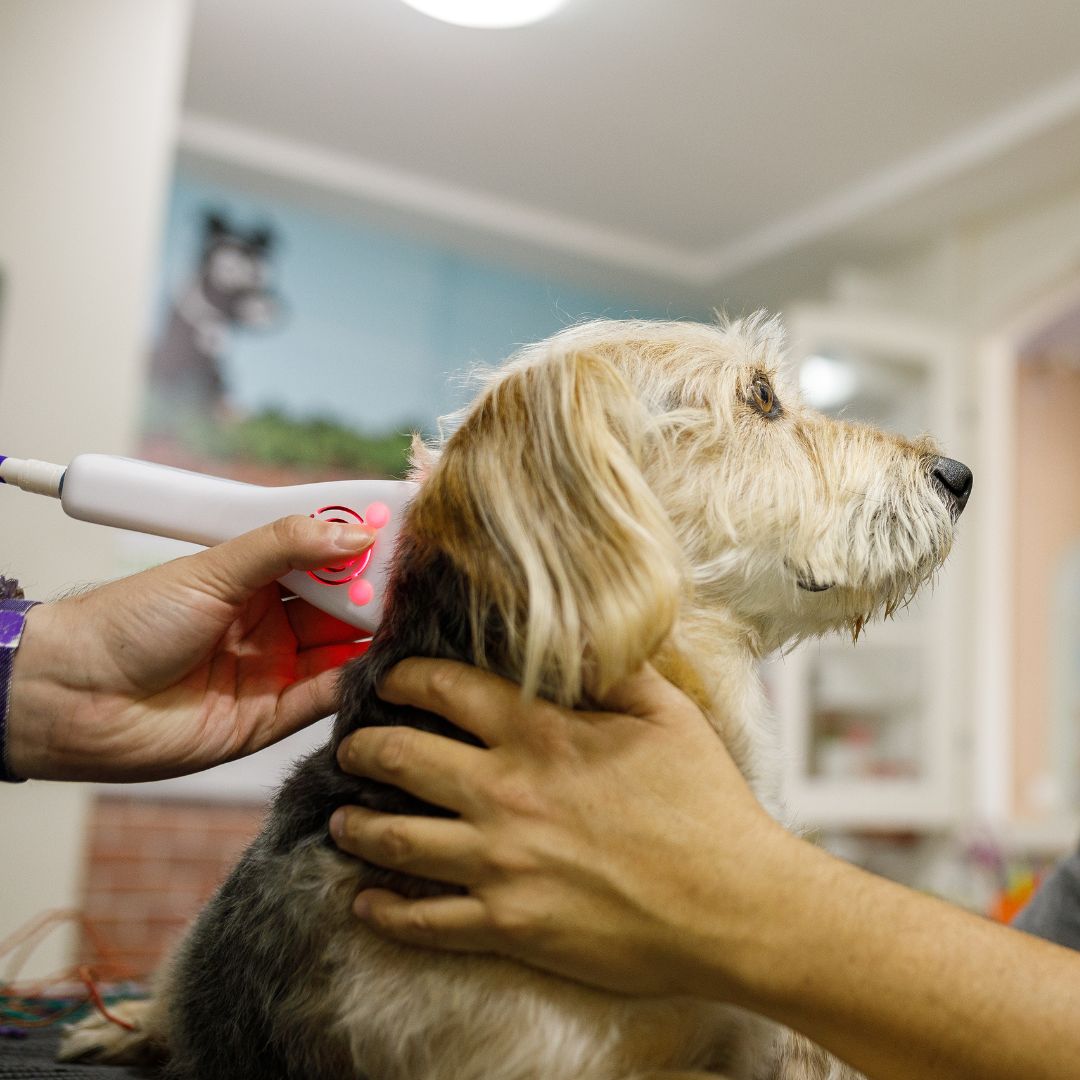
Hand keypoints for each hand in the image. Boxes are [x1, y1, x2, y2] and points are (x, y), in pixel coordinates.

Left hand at [7, 516, 374, 781]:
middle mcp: (268, 622)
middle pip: (339, 602)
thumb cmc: (128, 621)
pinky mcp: (270, 718)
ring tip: (409, 613)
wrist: (74, 695)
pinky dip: (356, 679)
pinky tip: (382, 659)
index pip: (321, 555)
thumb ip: (285, 546)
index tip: (399, 531)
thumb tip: (352, 534)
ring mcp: (272, 669)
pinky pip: (325, 696)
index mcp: (252, 578)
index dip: (358, 544)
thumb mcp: (213, 567)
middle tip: (411, 576)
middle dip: (374, 588)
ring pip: (341, 647)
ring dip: (373, 632)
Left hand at [330, 658, 796, 999]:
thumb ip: (614, 669)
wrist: (731, 905)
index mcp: (540, 734)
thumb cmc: (706, 806)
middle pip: (401, 758)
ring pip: (395, 838)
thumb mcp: (668, 715)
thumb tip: (581, 634)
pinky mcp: (507, 924)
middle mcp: (505, 792)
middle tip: (351, 747)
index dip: (404, 677)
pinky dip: (385, 912)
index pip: (445, 689)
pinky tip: (365, 904)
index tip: (389, 679)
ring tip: (341, 821)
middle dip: (362, 747)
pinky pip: (424, 920)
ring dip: (356, 826)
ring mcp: (500, 862)